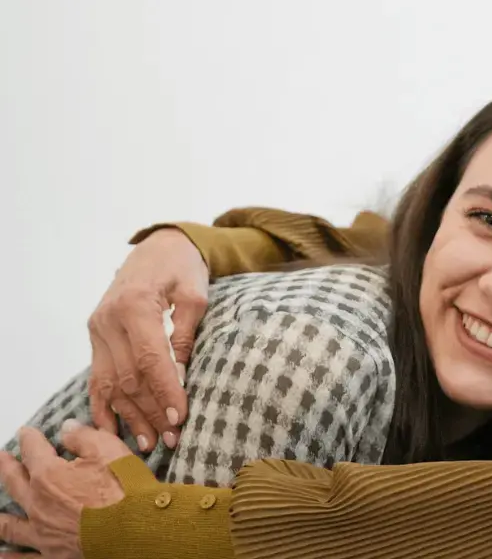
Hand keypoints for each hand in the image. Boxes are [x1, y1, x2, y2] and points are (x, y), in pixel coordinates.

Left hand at [0, 421, 129, 557]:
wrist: (136, 529)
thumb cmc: (124, 489)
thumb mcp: (109, 450)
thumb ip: (84, 436)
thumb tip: (67, 427)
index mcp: (49, 475)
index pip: (34, 451)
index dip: (30, 439)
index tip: (26, 432)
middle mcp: (39, 504)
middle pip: (15, 482)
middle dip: (8, 468)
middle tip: (2, 458)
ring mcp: (43, 532)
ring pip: (11, 524)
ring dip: (1, 516)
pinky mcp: (54, 553)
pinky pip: (25, 557)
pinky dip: (11, 556)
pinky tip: (1, 554)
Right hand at [87, 227, 208, 450]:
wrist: (158, 248)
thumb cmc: (182, 269)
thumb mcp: (195, 295)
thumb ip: (187, 333)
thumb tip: (182, 375)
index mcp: (134, 306)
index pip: (150, 359)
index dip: (165, 391)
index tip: (181, 417)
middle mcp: (108, 320)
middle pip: (129, 376)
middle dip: (151, 411)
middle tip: (173, 438)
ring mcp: (97, 329)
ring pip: (110, 383)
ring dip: (130, 416)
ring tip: (151, 443)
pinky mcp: (95, 337)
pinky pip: (96, 378)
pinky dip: (103, 406)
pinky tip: (113, 431)